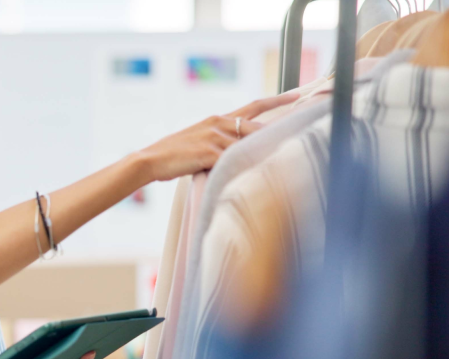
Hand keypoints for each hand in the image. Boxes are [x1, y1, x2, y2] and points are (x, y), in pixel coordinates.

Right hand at [135, 91, 299, 181]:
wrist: (151, 160)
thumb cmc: (174, 155)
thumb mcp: (200, 142)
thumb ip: (222, 143)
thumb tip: (241, 152)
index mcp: (218, 119)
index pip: (254, 106)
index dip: (277, 100)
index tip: (297, 95)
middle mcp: (219, 123)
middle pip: (257, 127)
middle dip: (276, 133)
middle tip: (297, 135)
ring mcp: (215, 137)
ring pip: (247, 145)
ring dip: (259, 156)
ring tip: (275, 164)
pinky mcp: (209, 152)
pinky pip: (233, 160)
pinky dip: (242, 167)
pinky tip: (249, 174)